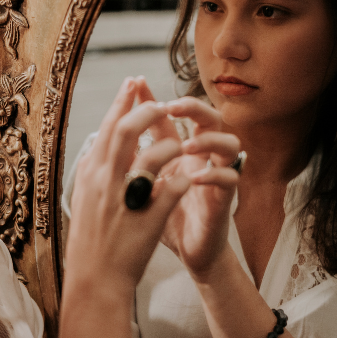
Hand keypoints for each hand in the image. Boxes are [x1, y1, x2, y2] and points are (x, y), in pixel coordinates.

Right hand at [64, 77, 190, 292]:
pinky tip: (190, 177)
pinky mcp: (148, 218)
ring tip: (180, 145)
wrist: (94, 280)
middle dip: (147, 111)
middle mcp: (104, 181)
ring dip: (170, 145)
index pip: (107, 126)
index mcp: (90, 173)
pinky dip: (183, 178)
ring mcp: (126, 199)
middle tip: (162, 103)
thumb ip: (96, 168)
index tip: (134, 82)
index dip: (122, 101)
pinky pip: (173, 188)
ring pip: (153, 155)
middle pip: (127, 131)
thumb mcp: (86, 197)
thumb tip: (103, 140)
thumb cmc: (91, 239)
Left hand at [134, 83, 239, 278]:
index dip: (153, 99)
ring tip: (186, 145)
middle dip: (192, 107)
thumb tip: (106, 136)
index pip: (170, 117)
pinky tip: (196, 178)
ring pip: (229, 143)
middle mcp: (203, 158)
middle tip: (171, 107)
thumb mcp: (143, 186)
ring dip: (208, 140)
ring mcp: (217, 177)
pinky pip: (230, 179)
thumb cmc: (166, 219)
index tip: (135, 83)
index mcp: (180, 152)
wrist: (188, 254)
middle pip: (210, 118)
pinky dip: (215, 175)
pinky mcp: (224, 200)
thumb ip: (133, 161)